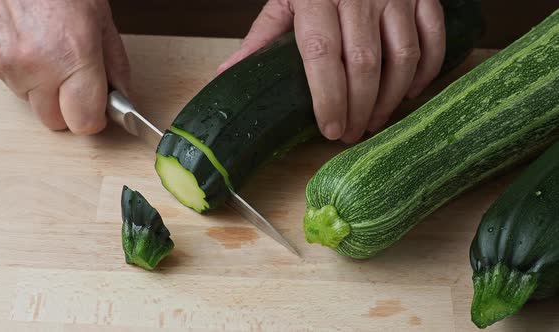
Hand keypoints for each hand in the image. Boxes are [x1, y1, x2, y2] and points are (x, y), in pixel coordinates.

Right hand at [0, 0, 129, 133]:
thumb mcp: (100, 17)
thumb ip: (114, 64)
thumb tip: (121, 94)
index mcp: (71, 54)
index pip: (84, 121)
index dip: (94, 117)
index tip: (99, 108)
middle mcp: (35, 64)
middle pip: (55, 120)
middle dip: (68, 106)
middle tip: (75, 78)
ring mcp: (4, 62)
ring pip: (30, 101)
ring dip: (42, 87)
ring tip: (48, 50)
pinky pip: (7, 81)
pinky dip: (20, 70)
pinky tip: (28, 43)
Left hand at [218, 0, 445, 142]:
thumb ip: (262, 35)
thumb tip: (229, 73)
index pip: (322, 54)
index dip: (328, 97)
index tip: (330, 129)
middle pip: (365, 63)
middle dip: (359, 108)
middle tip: (351, 134)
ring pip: (403, 56)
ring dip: (390, 98)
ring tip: (374, 121)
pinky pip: (433, 38)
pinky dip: (426, 71)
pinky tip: (408, 93)